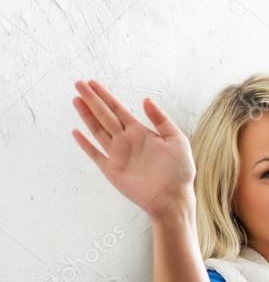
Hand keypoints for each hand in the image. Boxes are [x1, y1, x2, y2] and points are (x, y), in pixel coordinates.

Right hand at [72, 79, 195, 219]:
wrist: (173, 198)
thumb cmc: (179, 172)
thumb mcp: (177, 141)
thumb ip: (161, 120)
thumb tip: (146, 99)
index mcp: (141, 132)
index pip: (118, 109)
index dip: (105, 96)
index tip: (92, 83)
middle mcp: (126, 141)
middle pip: (104, 115)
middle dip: (91, 100)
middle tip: (78, 84)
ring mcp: (118, 155)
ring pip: (97, 130)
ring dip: (86, 116)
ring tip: (76, 100)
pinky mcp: (112, 170)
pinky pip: (95, 154)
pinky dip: (85, 144)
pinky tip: (76, 132)